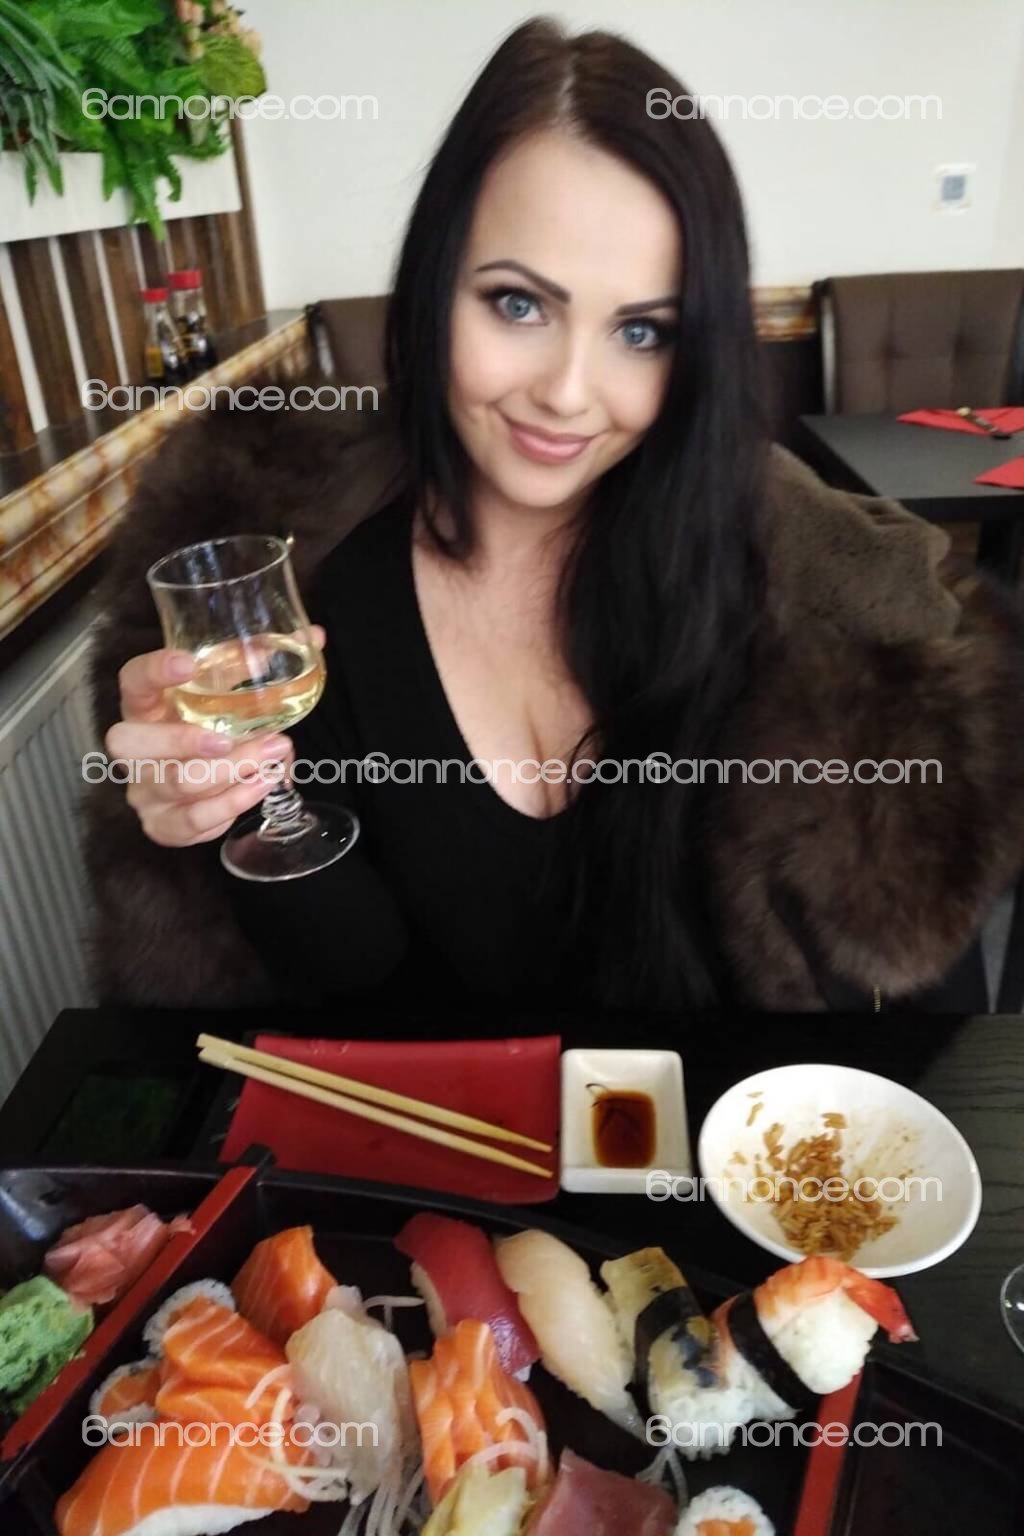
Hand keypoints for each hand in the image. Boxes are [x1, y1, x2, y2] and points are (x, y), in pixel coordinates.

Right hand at [107, 627, 325, 847]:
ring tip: (270, 759)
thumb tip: (316, 636)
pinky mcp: (162, 825)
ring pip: (173, 784)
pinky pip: (188, 823)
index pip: (132, 681)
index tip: (189, 663)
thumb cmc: (216, 729)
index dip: (153, 671)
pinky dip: (229, 806)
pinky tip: (259, 788)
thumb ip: (260, 665)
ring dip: (228, 773)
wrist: (209, 782)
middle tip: (228, 739)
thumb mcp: (230, 695)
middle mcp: (134, 748)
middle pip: (128, 743)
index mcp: (146, 706)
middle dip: (183, 741)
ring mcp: (143, 789)